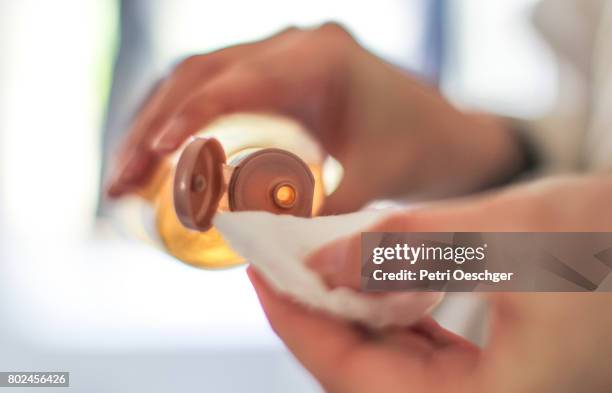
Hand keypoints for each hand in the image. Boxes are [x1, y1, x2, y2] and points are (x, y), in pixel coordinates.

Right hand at [107, 24, 522, 212]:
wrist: (444, 132)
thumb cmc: (419, 150)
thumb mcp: (375, 180)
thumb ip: (320, 212)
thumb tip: (254, 241)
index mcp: (321, 59)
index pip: (238, 81)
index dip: (189, 118)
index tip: (153, 161)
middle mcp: (293, 45)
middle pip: (201, 74)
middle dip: (154, 128)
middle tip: (121, 182)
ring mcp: (280, 55)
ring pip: (197, 76)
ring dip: (156, 122)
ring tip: (127, 175)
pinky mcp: (273, 74)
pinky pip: (213, 86)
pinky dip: (180, 119)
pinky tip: (159, 154)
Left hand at [250, 175, 611, 392]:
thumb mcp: (509, 237)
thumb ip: (406, 251)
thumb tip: (320, 263)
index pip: (350, 374)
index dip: (295, 319)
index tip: (259, 271)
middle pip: (362, 369)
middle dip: (318, 310)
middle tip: (281, 258)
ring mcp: (488, 392)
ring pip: (389, 360)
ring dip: (350, 308)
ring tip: (318, 260)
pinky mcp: (496, 370)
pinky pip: (421, 349)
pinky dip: (389, 311)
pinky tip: (371, 277)